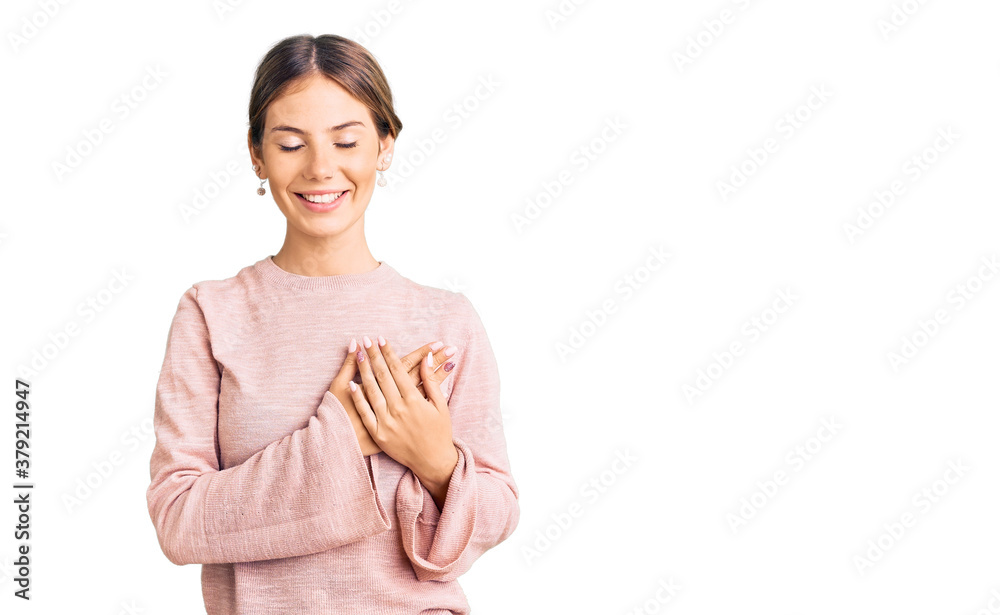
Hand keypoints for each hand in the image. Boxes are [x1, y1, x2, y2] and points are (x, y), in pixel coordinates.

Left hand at [331, 339, 456, 455]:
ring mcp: (387, 422)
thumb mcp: (441, 405)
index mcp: (415, 400)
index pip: (398, 369)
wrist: (432, 462)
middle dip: (374, 355)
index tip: (381, 339)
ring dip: (364, 371)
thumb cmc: (439, 432)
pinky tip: (352, 383)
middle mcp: (399, 409)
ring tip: (358, 354)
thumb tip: (427, 358)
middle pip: (382, 376)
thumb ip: (432, 381)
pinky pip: (365, 413)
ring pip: (372, 391)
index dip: (388, 352)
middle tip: (366, 340)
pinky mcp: (379, 434)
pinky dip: (358, 397)